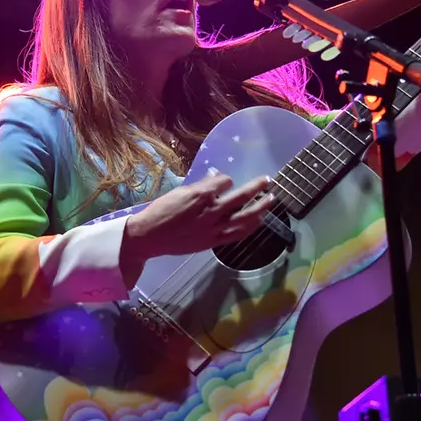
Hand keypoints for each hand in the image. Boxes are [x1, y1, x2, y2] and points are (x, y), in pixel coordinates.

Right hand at [120, 173, 274, 282]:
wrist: (150, 236)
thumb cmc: (162, 211)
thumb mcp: (180, 192)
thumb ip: (201, 185)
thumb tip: (218, 178)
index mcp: (201, 194)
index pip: (225, 181)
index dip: (226, 180)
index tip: (224, 183)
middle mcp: (211, 210)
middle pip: (241, 196)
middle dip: (256, 187)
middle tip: (267, 180)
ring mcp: (214, 227)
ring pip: (244, 217)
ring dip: (260, 208)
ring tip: (271, 200)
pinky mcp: (213, 241)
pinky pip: (237, 234)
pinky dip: (250, 227)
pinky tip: (259, 221)